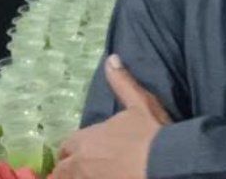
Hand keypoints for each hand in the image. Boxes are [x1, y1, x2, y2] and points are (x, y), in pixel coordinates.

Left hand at [53, 54, 170, 178]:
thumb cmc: (152, 133)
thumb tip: (111, 59)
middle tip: (83, 169)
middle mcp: (79, 162)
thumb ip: (122, 82)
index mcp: (85, 139)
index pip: (66, 147)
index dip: (72, 151)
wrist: (164, 162)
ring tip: (88, 174)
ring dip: (75, 176)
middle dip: (69, 169)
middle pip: (61, 170)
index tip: (80, 154)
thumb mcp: (140, 103)